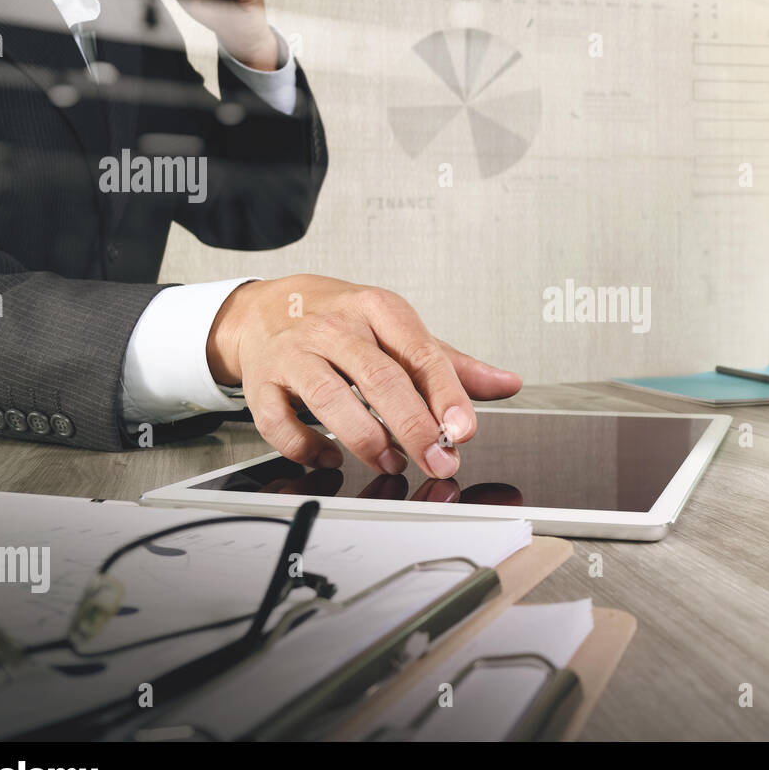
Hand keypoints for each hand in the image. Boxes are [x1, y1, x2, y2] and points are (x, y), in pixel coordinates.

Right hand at [206, 275, 521, 478]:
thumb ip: (451, 364)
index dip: (446, 395)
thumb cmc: (343, 321)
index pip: (420, 353)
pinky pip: (280, 422)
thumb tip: (507, 383)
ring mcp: (294, 353)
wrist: (268, 306)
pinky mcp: (261, 382)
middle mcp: (335, 328)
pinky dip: (307, 448)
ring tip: (391, 463)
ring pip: (329, 398)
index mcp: (378, 309)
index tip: (463, 431)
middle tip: (437, 461)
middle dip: (413, 427)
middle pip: (379, 379)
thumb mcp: (398, 330)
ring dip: (365, 439)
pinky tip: (331, 458)